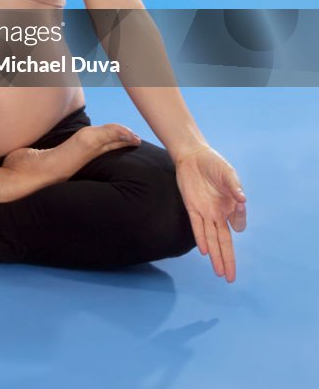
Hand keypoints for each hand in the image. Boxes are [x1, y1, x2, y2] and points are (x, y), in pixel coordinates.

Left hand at [174, 145, 246, 282]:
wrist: (193, 156)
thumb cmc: (214, 164)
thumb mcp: (227, 173)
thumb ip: (234, 186)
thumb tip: (242, 199)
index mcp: (230, 207)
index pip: (238, 225)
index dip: (240, 220)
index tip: (240, 207)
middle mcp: (218, 214)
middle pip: (224, 241)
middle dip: (228, 260)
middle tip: (231, 279)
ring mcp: (205, 213)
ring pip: (211, 239)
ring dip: (215, 256)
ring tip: (220, 273)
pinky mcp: (192, 208)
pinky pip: (196, 227)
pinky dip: (200, 239)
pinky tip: (204, 251)